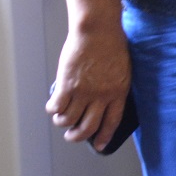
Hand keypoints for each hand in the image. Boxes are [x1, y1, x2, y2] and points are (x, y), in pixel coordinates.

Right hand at [46, 23, 131, 150]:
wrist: (98, 29)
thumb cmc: (112, 44)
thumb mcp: (123, 69)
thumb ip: (115, 87)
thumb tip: (105, 102)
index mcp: (119, 92)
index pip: (112, 122)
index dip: (104, 136)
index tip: (99, 145)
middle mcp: (101, 96)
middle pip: (88, 127)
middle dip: (77, 136)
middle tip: (71, 136)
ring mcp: (83, 91)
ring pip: (68, 120)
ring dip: (62, 123)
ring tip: (60, 119)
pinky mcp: (67, 85)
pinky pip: (56, 107)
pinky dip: (52, 110)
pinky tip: (52, 106)